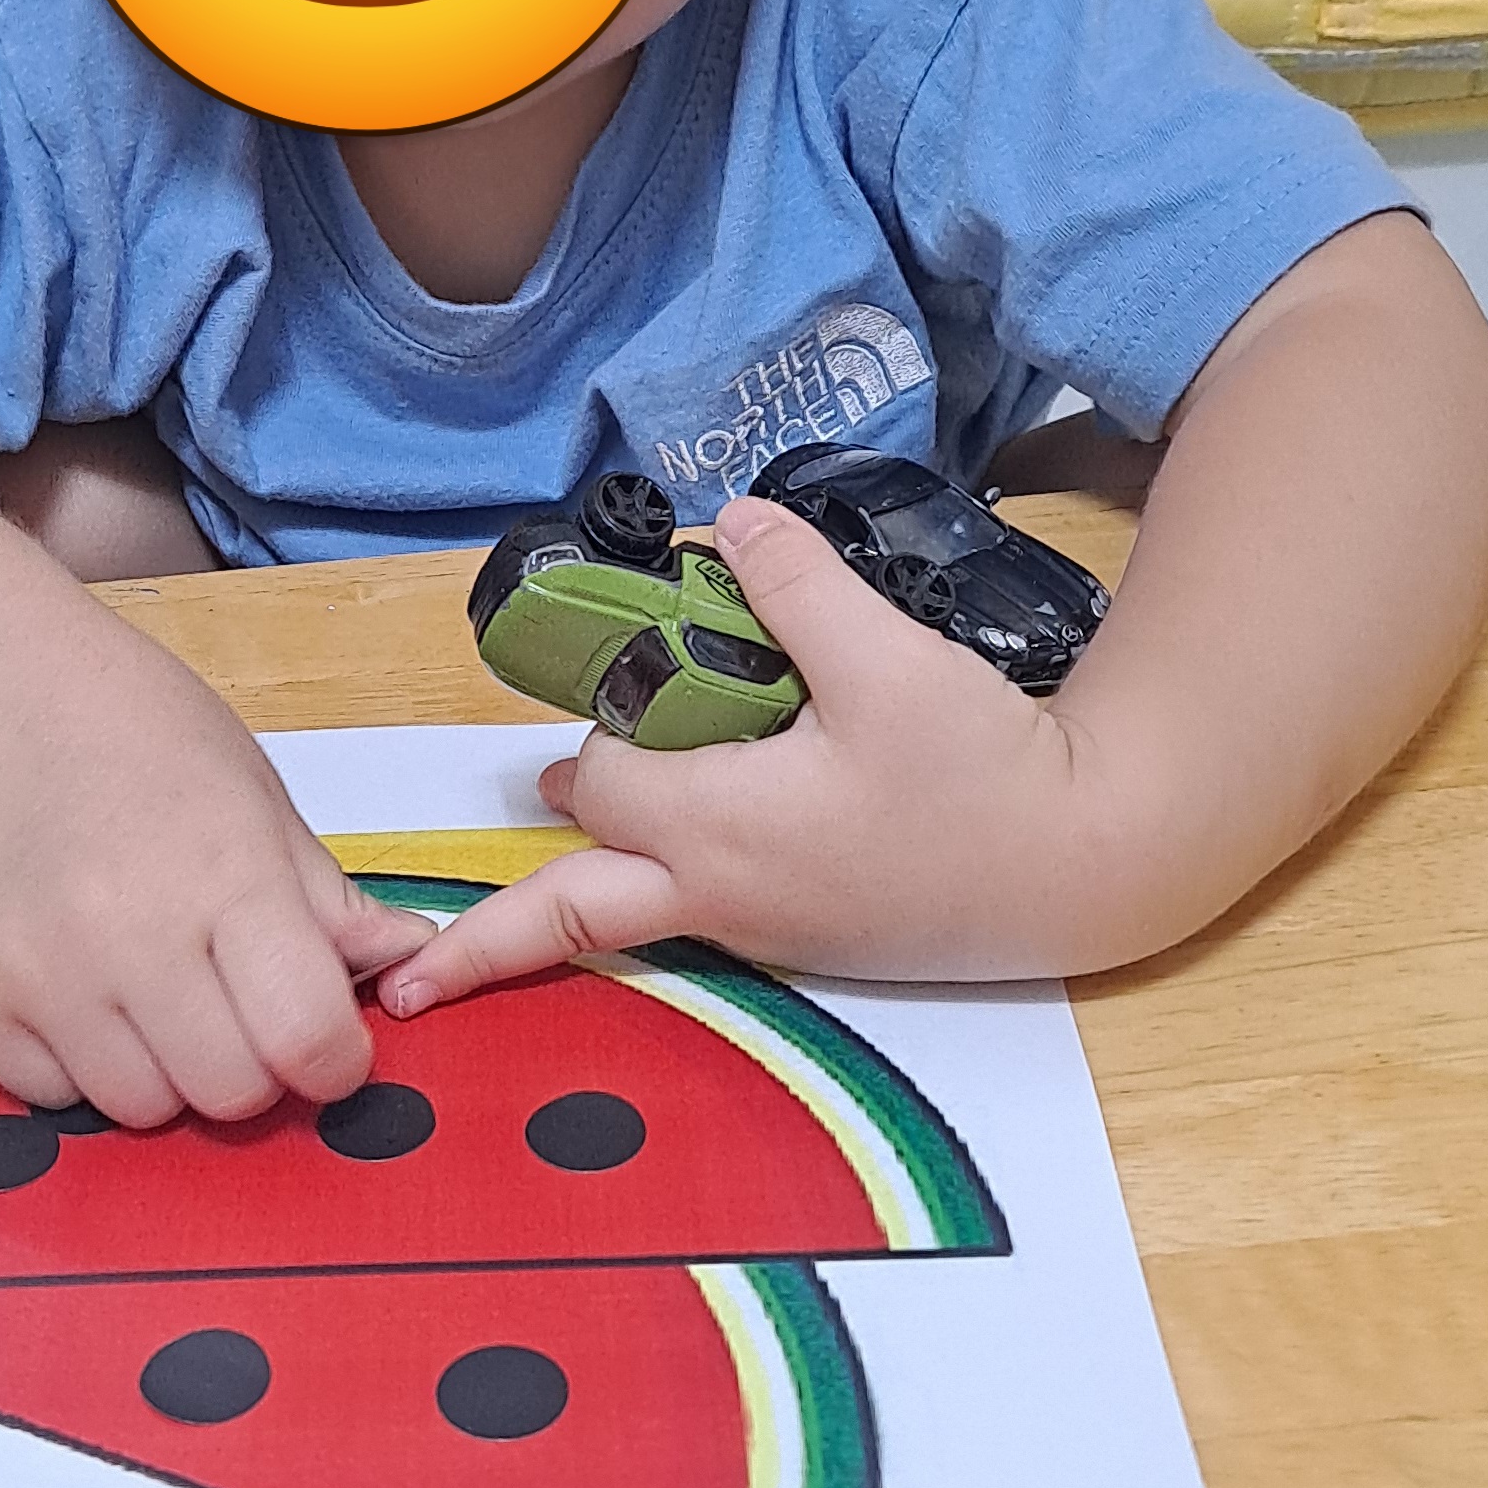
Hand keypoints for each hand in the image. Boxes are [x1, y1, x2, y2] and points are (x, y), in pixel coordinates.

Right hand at [0, 605, 430, 1125]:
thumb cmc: (132, 727)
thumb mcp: (254, 795)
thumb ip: (328, 900)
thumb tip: (408, 961)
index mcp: (225, 872)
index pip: (308, 1039)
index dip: (335, 1060)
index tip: (325, 1042)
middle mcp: (126, 931)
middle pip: (229, 1093)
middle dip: (252, 1068)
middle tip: (232, 1008)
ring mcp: (36, 970)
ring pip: (140, 1109)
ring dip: (164, 1073)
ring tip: (150, 991)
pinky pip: (49, 1097)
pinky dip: (79, 1067)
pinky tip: (80, 990)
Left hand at [378, 494, 1115, 1010]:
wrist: (1085, 867)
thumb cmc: (984, 776)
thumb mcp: (887, 659)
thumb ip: (794, 586)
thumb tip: (728, 518)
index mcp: (717, 830)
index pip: (593, 778)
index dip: (584, 728)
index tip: (587, 687)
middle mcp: (721, 897)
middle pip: (565, 920)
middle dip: (484, 942)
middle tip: (402, 970)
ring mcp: (764, 931)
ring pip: (632, 923)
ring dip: (571, 906)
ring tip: (505, 902)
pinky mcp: (808, 937)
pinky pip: (699, 919)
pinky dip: (655, 896)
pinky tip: (675, 853)